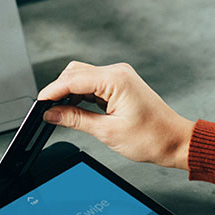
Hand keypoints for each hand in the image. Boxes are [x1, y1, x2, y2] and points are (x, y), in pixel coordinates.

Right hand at [38, 61, 194, 169]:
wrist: (175, 141)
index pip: (73, 79)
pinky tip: (75, 110)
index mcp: (115, 80)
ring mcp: (119, 77)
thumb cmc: (151, 137)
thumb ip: (75, 119)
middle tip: (47, 111)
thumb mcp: (107, 132)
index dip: (52, 91)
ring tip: (60, 113)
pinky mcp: (120, 84)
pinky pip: (93, 84)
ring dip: (69, 93)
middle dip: (59, 90)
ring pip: (82, 77)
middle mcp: (117, 72)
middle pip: (75, 72)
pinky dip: (81, 95)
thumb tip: (52, 114)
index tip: (39, 104)